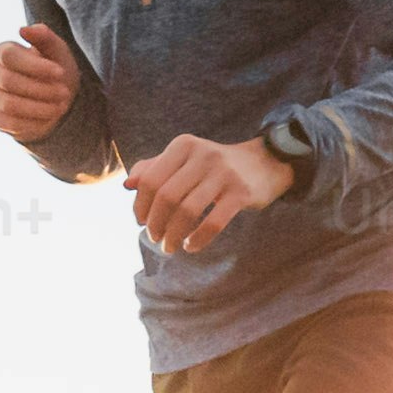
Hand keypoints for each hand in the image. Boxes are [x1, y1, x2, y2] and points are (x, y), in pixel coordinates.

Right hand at [0, 20, 82, 140]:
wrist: (55, 98)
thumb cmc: (55, 69)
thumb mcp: (56, 50)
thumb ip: (43, 37)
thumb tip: (23, 29)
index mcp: (2, 51)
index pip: (9, 56)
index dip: (35, 65)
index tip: (60, 72)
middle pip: (8, 81)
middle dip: (40, 89)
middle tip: (64, 94)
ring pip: (8, 104)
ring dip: (38, 107)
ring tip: (60, 107)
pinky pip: (8, 123)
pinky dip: (32, 123)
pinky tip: (49, 119)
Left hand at [129, 129, 296, 255]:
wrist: (265, 163)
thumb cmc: (215, 166)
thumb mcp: (185, 160)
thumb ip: (155, 168)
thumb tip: (127, 184)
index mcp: (184, 145)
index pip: (151, 180)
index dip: (141, 205)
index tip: (141, 222)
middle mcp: (203, 155)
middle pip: (167, 197)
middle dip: (155, 223)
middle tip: (154, 239)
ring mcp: (224, 174)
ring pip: (188, 211)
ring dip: (174, 235)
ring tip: (170, 247)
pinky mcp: (241, 193)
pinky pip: (213, 223)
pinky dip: (197, 239)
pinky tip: (191, 246)